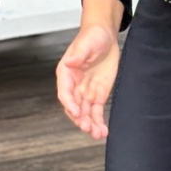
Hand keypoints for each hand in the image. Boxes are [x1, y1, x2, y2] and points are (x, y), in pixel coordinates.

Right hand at [56, 23, 120, 139]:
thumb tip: (69, 62)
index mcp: (66, 73)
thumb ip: (79, 55)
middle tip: (87, 127)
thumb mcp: (87, 44)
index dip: (69, 103)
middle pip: (74, 106)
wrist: (104, 36)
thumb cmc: (92, 37)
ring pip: (85, 113)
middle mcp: (74, 86)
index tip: (76, 112)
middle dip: (80, 118)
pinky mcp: (97, 95)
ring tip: (97, 134)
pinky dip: (99, 121)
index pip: (65, 92)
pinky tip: (102, 131)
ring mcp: (85, 92)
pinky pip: (96, 111)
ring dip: (90, 124)